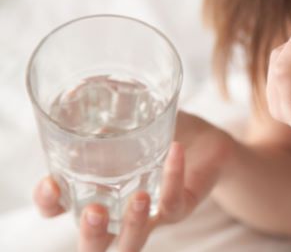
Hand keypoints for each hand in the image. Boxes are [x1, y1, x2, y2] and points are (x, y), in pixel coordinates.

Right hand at [33, 110, 233, 251]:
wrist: (208, 143)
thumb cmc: (164, 133)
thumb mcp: (134, 115)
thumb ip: (109, 104)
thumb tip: (81, 86)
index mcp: (95, 190)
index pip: (58, 208)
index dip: (49, 202)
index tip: (51, 183)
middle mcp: (118, 210)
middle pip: (93, 244)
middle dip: (90, 234)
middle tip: (94, 212)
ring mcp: (149, 214)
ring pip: (133, 242)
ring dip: (132, 225)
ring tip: (138, 197)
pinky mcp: (180, 207)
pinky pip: (174, 203)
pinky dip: (173, 177)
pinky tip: (175, 150)